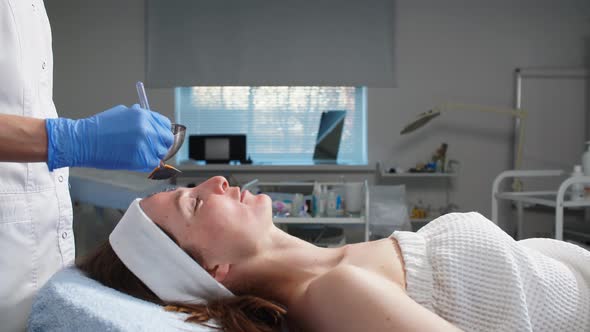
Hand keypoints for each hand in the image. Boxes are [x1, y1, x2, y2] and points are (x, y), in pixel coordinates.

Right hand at [46, 104, 173, 171]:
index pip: (165, 124)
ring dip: (153, 154)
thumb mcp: (121, 113)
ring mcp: (143, 145)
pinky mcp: (138, 159)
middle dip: (162, 144)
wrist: (83, 141)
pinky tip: (136, 160)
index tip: (159, 136)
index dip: (162, 131)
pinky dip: (147, 164)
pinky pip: (152, 164)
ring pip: (160, 153)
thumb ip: (139, 116)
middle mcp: (146, 129)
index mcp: (143, 115)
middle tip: (154, 148)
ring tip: (139, 153)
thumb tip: (151, 120)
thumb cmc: (98, 127)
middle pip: (167, 140)